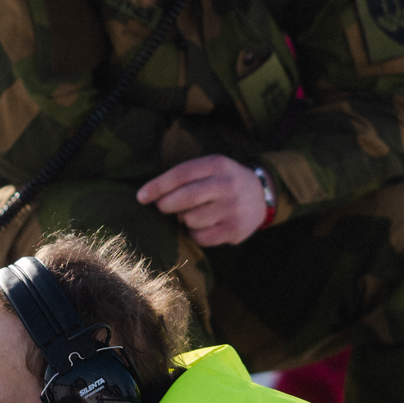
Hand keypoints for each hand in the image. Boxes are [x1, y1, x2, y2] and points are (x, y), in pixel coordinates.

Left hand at [138, 154, 268, 246]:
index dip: (157, 186)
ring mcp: (233, 208)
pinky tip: (204, 226)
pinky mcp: (235, 229)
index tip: (141, 197)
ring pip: (191, 220)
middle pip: (184, 198)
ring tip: (193, 215)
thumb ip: (185, 177)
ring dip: (184, 220)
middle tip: (164, 207)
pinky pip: (201, 237)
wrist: (262, 194)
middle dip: (166, 205)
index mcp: (217, 164)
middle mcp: (227, 185)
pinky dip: (195, 234)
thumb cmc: (224, 181)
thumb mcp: (210, 168)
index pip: (181, 174)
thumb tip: (151, 196)